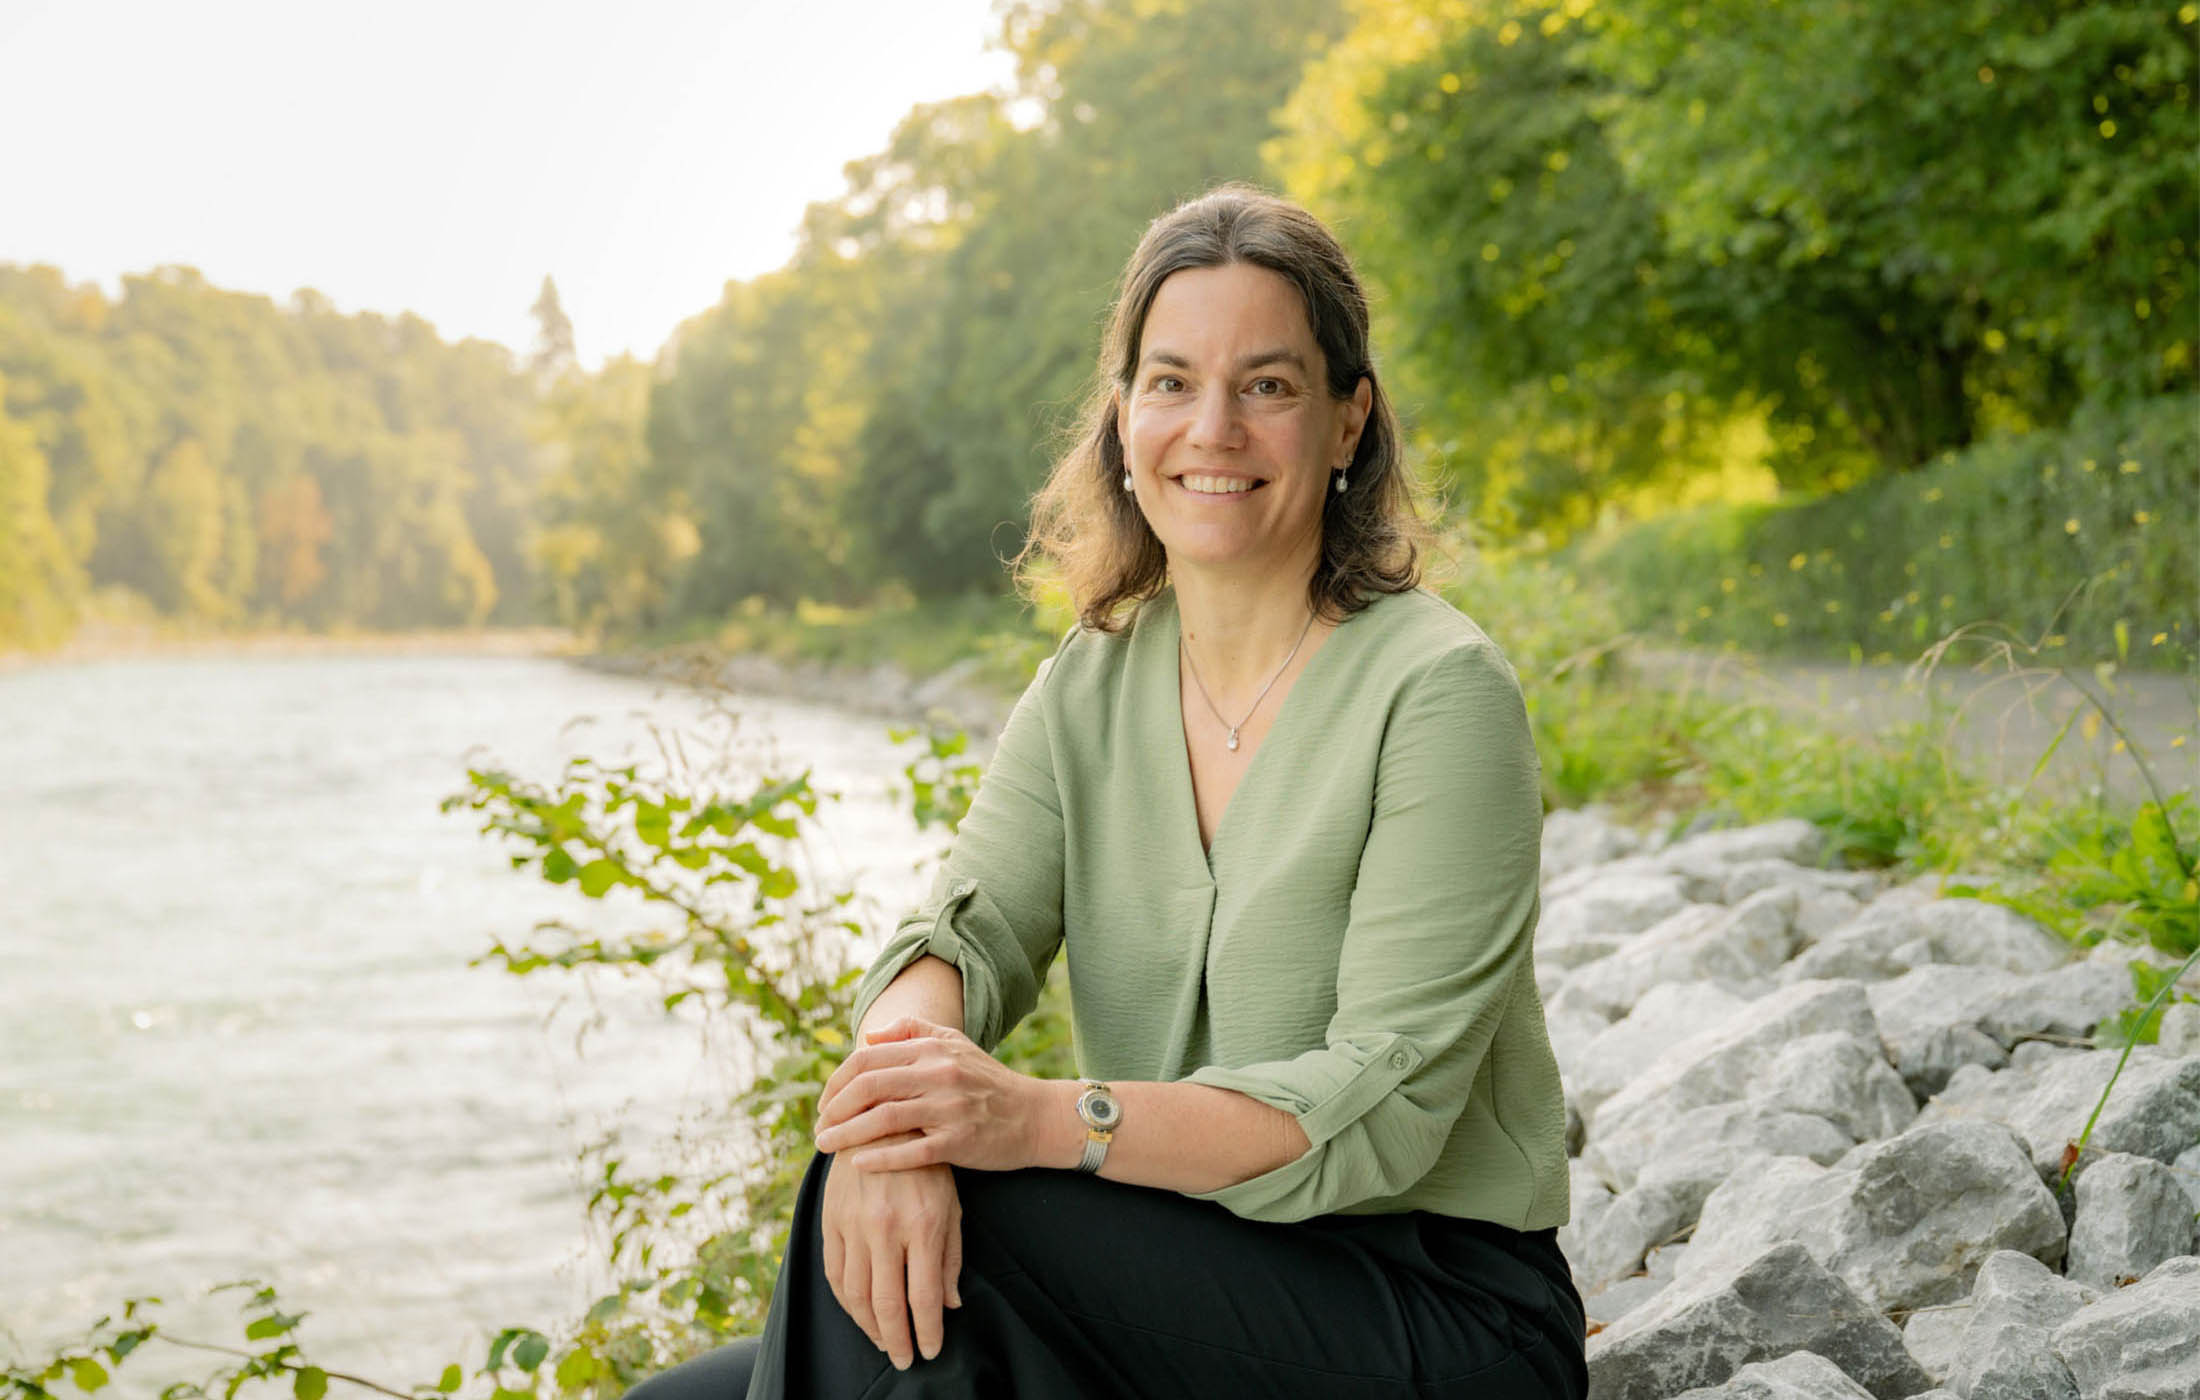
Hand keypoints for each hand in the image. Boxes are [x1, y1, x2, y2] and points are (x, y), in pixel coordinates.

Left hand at [814, 1017, 1038, 1172]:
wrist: (1035, 1116)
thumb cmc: (989, 1082)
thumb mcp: (956, 1044)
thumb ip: (912, 1032)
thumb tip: (868, 1038)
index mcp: (933, 1049)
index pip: (867, 1059)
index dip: (836, 1081)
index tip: (824, 1103)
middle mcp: (939, 1074)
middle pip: (868, 1086)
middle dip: (834, 1108)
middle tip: (819, 1128)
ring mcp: (949, 1108)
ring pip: (884, 1119)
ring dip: (846, 1134)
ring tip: (825, 1146)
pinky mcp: (959, 1141)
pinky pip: (911, 1151)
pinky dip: (880, 1158)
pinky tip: (858, 1164)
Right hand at [821, 1136, 961, 1371]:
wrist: (882, 1121)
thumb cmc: (927, 1165)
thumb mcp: (951, 1205)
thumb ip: (949, 1256)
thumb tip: (950, 1304)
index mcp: (922, 1225)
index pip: (923, 1296)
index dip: (926, 1331)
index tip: (930, 1351)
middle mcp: (885, 1228)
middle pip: (886, 1303)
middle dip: (896, 1339)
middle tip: (904, 1358)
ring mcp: (854, 1224)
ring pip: (856, 1294)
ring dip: (869, 1326)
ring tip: (883, 1341)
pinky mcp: (831, 1220)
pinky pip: (834, 1273)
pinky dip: (845, 1302)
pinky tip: (859, 1312)